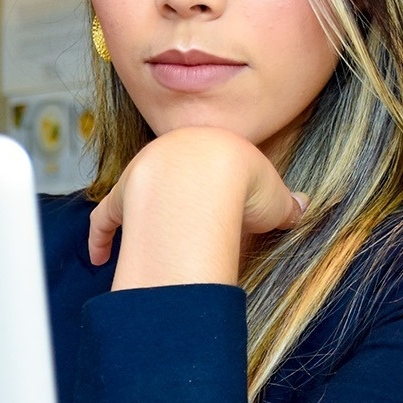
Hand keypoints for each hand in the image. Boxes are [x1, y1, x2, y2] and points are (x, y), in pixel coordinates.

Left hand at [87, 126, 308, 289]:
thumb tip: (302, 207)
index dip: (226, 189)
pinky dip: (101, 237)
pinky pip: (106, 217)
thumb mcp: (275, 197)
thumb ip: (286, 204)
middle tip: (197, 223)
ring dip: (143, 214)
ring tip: (151, 241)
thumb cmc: (244, 185)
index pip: (217, 166)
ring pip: (140, 192)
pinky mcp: (123, 198)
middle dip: (185, 196)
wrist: (204, 178)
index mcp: (212, 146)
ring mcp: (143, 174)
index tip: (230, 208)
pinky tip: (99, 256)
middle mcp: (172, 152)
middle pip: (177, 175)